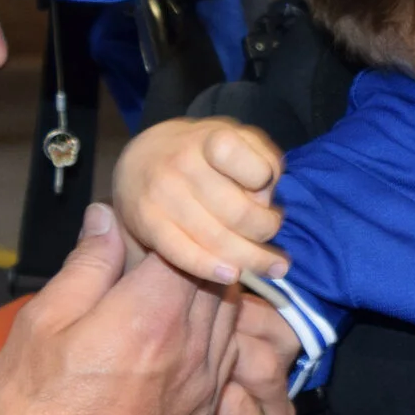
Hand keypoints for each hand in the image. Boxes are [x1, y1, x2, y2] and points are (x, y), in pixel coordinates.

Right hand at [0, 204, 239, 414]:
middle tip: (157, 248)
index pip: (186, 245)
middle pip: (216, 276)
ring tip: (168, 283)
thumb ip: (85, 267)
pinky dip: (212, 327)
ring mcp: (204, 379)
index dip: (166, 226)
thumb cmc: (38, 413)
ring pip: (229, 313)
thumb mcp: (42, 325)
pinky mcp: (204, 407)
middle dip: (191, 254)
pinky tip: (180, 327)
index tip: (140, 224)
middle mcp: (192, 345)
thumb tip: (106, 221)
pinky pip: (225, 349)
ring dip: (206, 290)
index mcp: (152, 315)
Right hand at [111, 116, 286, 285]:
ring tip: (272, 266)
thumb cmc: (203, 153)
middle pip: (238, 212)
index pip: (237, 157)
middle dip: (266, 229)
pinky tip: (233, 276)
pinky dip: (211, 269)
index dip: (261, 177)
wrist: (141, 161)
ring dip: (251, 258)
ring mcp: (162, 195)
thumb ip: (262, 159)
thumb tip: (266, 199)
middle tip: (273, 234)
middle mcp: (182, 163)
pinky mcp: (148, 223)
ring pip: (217, 239)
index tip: (268, 192)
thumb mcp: (237, 139)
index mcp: (209, 139)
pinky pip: (184, 254)